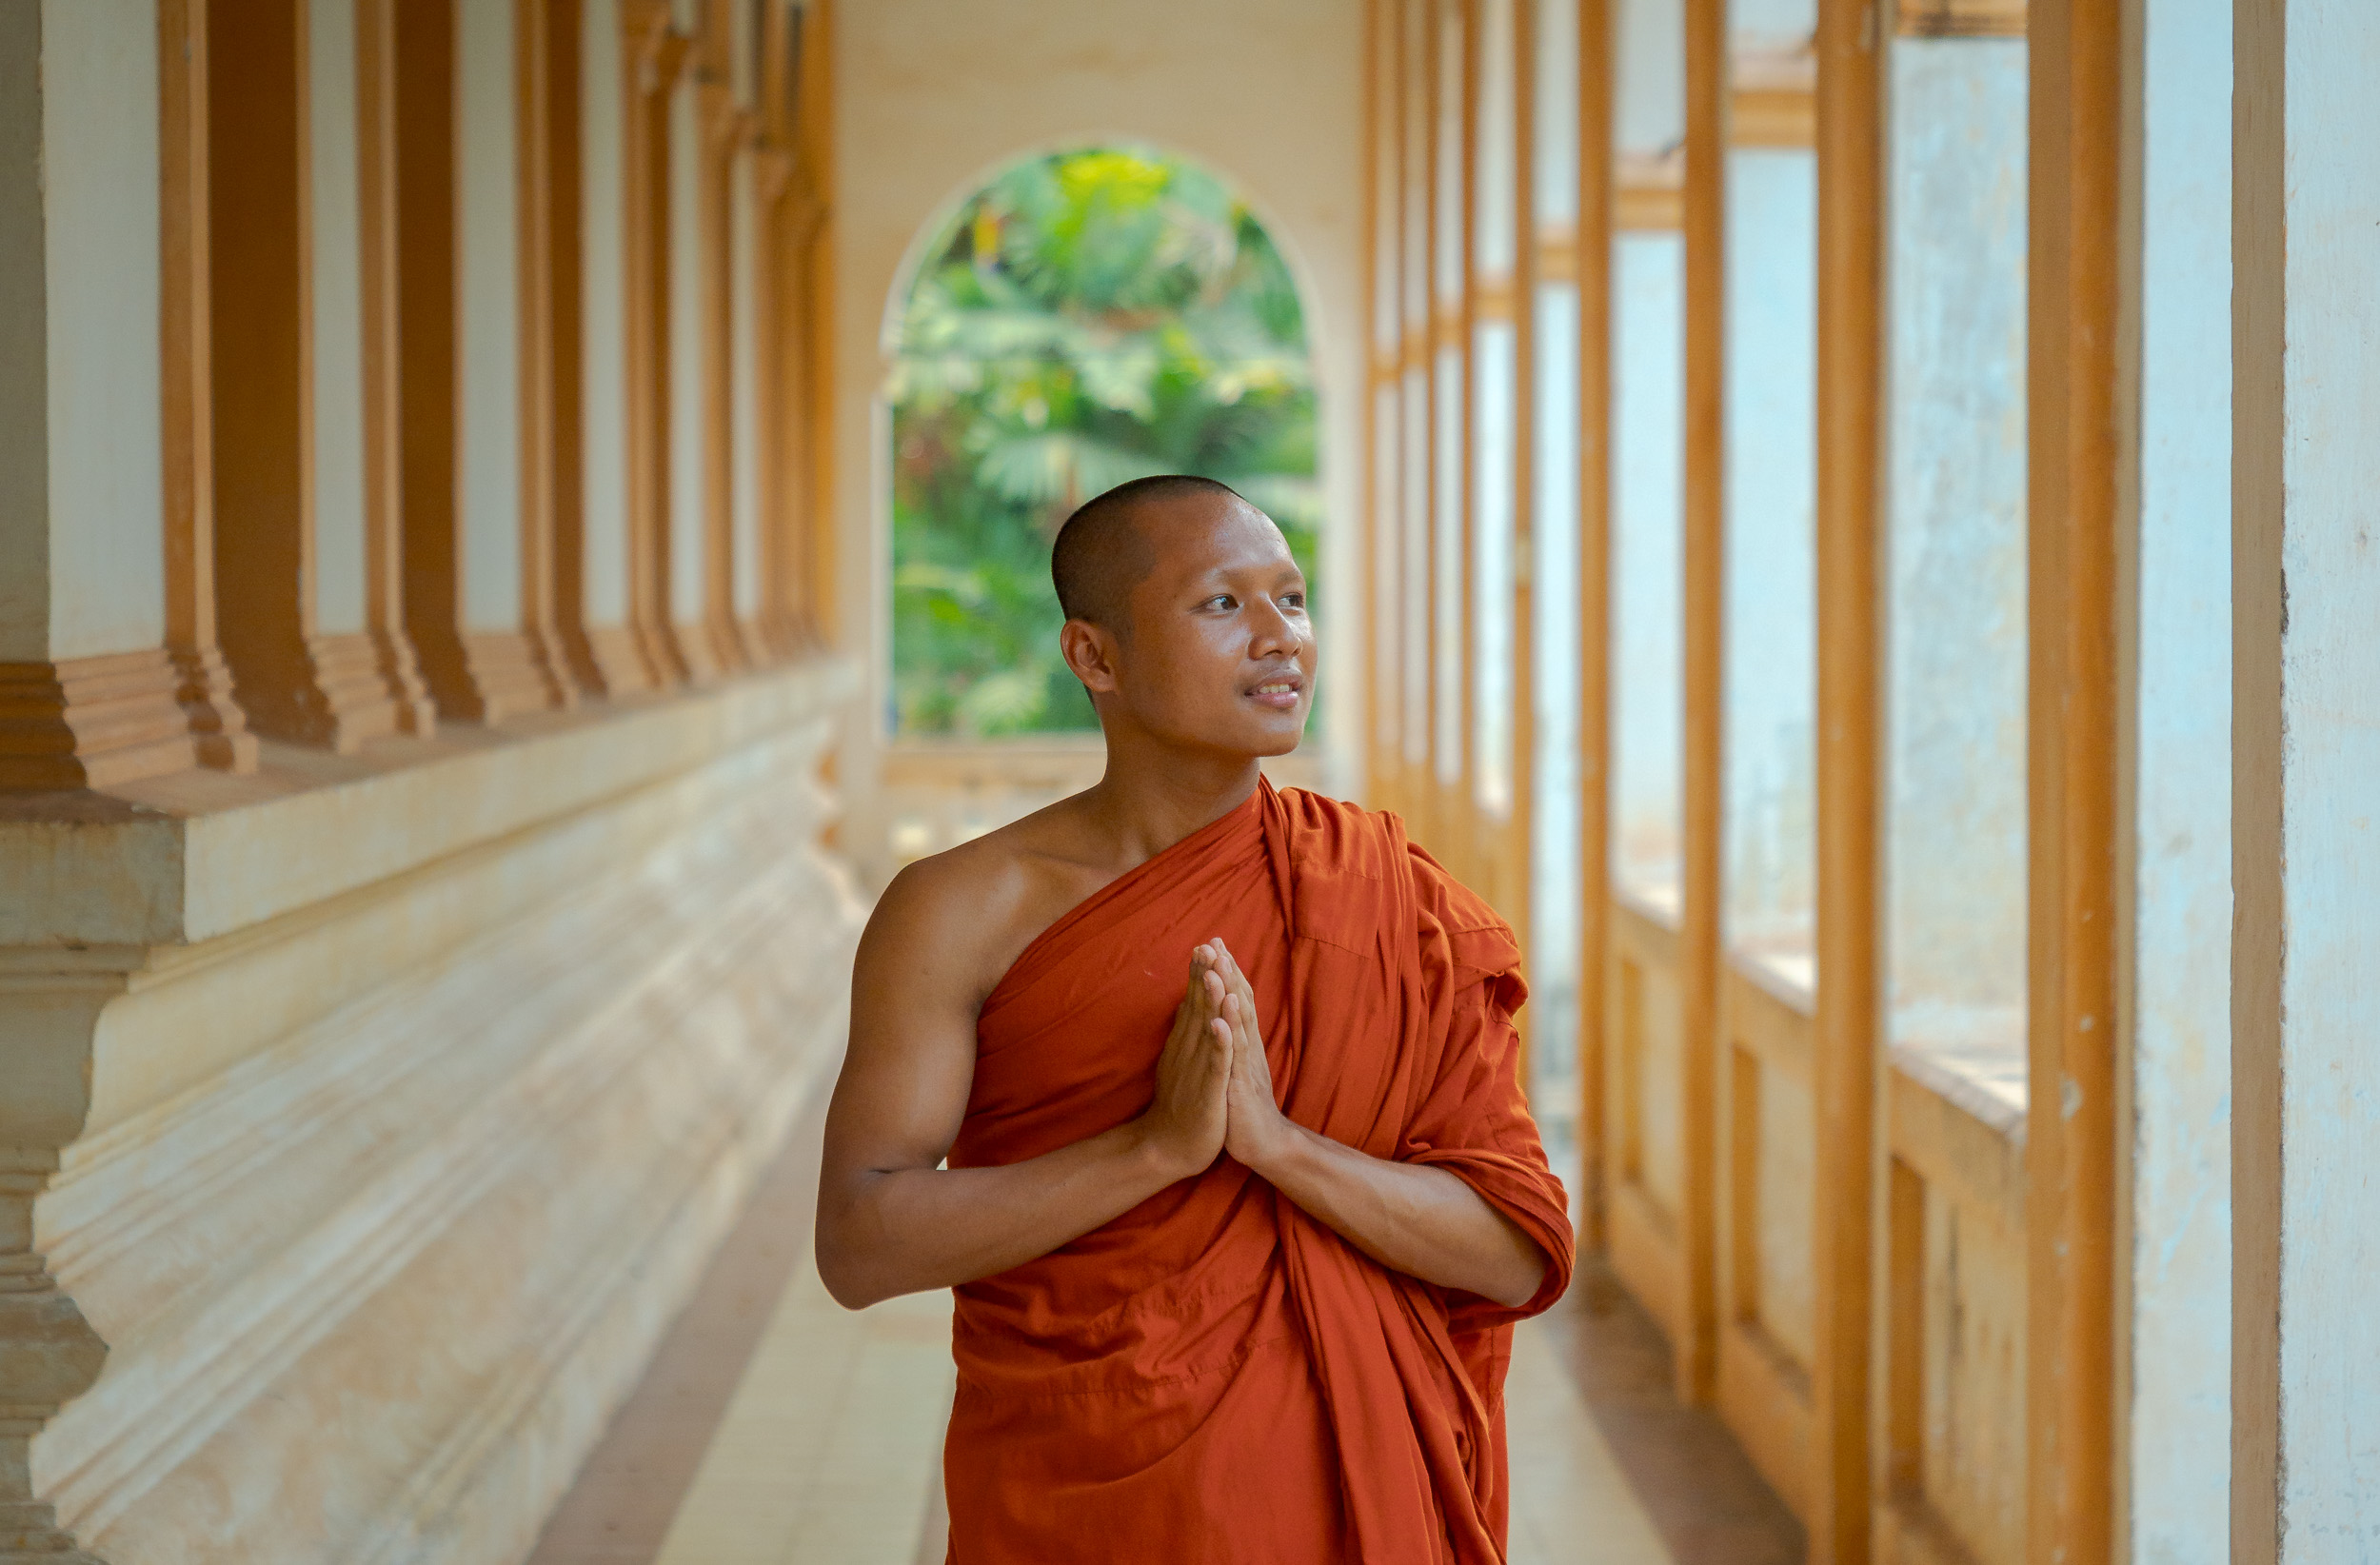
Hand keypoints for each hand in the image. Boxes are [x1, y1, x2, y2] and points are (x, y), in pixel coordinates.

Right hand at [1133, 945, 1234, 1180]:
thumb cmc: (1179, 1105)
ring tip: (1214, 972)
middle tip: (1207, 944)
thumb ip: (1184, 1034)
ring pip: (1205, 1030)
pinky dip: (1219, 1044)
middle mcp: (1187, 1052)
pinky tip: (1221, 1025)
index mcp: (1184, 1045)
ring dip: (1209, 1001)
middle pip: (1197, 1008)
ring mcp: (1196, 1071)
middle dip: (1203, 976)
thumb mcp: (1180, 1063)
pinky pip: (1214, 1065)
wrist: (1167, 1149)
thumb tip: (1187, 1006)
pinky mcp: (1207, 1092)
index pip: (1192, 1002)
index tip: (1206, 944)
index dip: (1199, 973)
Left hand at [1206, 940, 1297, 1174]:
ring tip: (1219, 968)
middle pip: (1240, 1004)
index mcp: (1244, 1043)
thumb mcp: (1236, 1066)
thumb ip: (1234, 1040)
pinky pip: (1233, 1061)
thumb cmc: (1245, 1106)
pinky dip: (1228, 1039)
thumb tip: (1225, 1014)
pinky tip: (1220, 1021)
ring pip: (1238, 1026)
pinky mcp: (1238, 1088)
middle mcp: (1248, 1048)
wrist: (1263, 1144)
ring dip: (1229, 996)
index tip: (1216, 943)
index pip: (1237, 1000)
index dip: (1228, 972)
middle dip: (1229, 972)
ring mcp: (1245, 1067)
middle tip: (1217, 942)